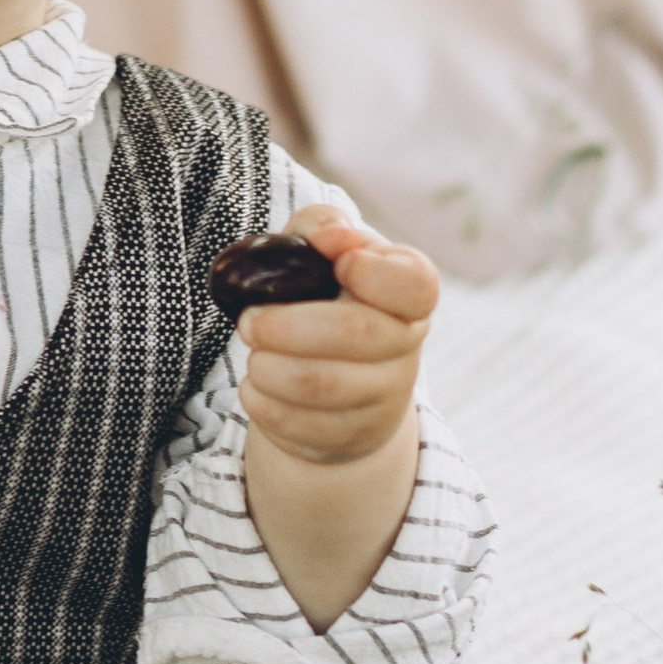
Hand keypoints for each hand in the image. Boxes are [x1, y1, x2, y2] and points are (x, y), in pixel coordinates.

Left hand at [234, 216, 436, 470]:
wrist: (331, 379)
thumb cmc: (322, 297)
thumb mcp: (320, 250)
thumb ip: (324, 227)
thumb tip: (332, 237)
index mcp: (407, 293)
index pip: (415, 284)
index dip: (373, 273)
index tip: (338, 265)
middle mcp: (406, 344)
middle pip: (356, 334)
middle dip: (286, 326)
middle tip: (248, 322)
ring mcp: (385, 396)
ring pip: (320, 385)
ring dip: (268, 367)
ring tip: (254, 354)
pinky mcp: (353, 436)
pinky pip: (300, 425)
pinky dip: (263, 402)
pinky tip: (258, 386)